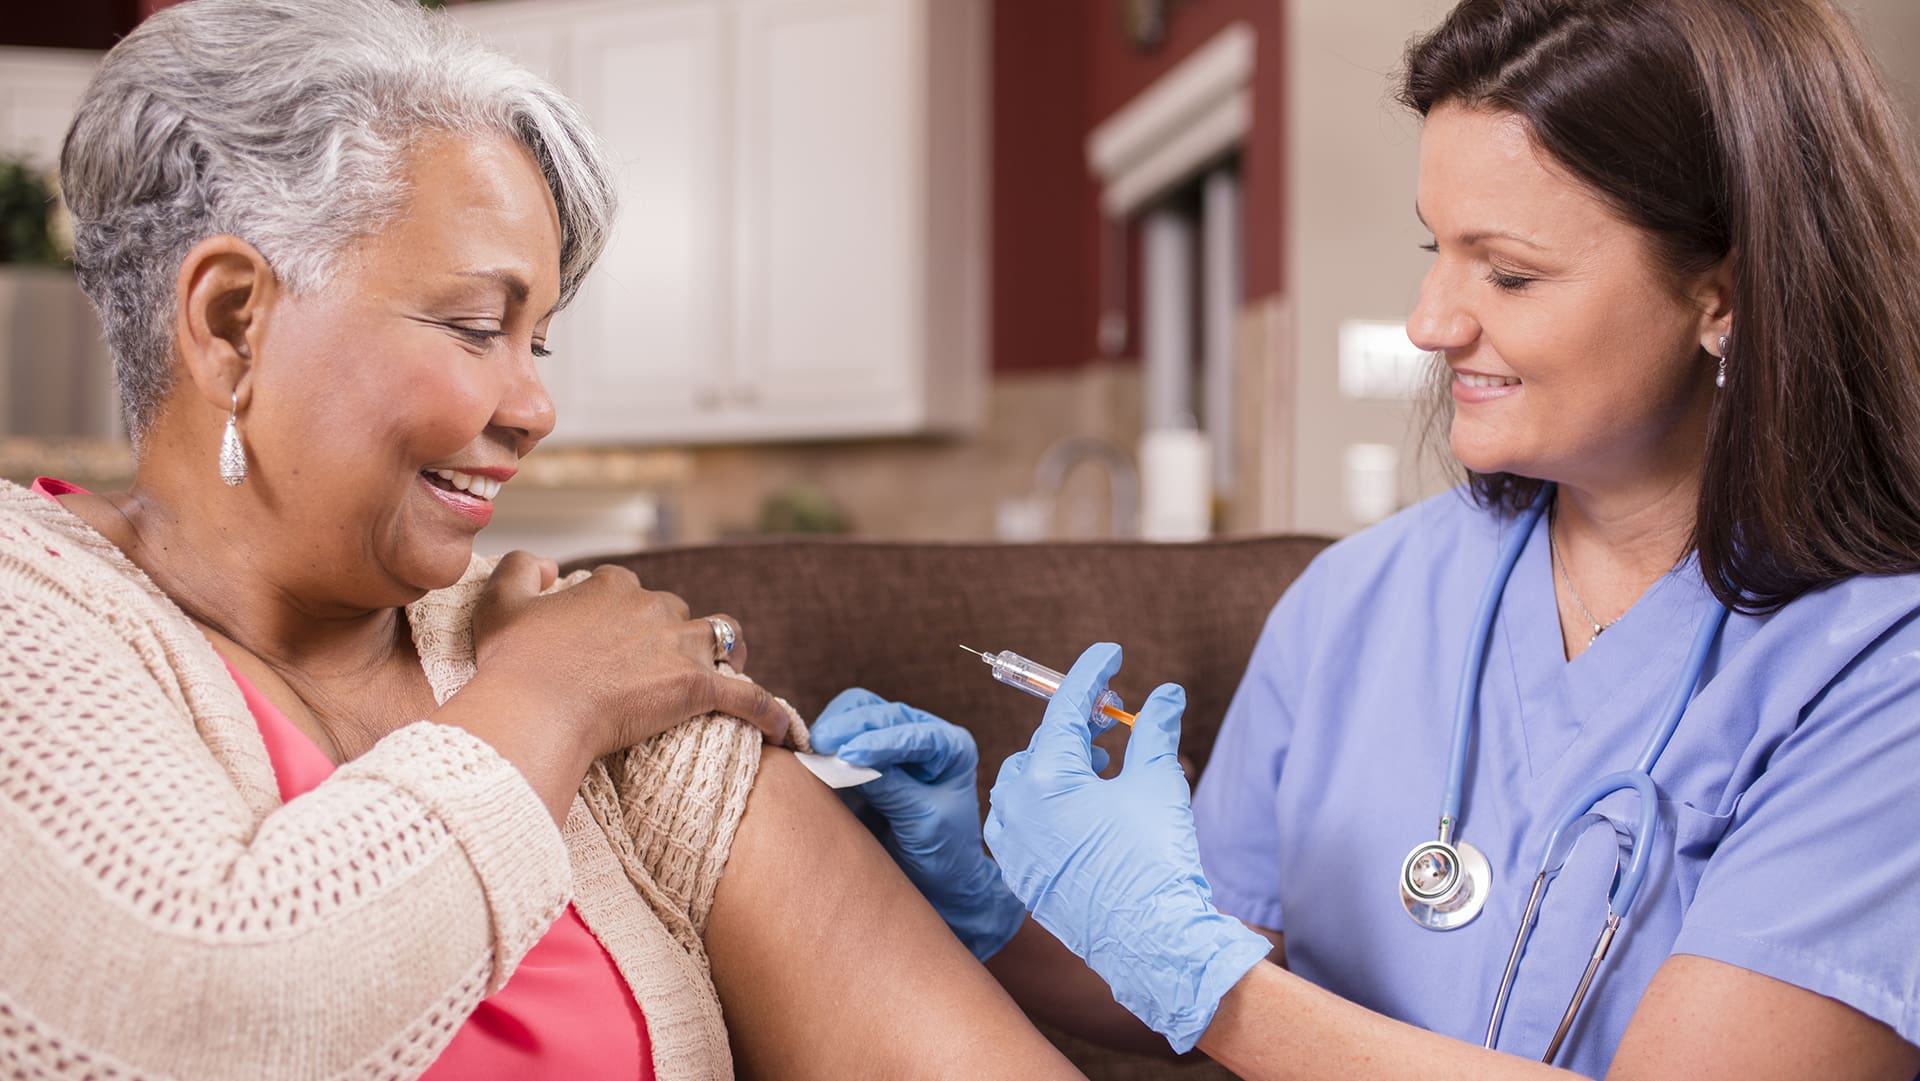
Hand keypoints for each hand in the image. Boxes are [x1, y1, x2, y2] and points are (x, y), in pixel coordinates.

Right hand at [465, 552, 790, 759]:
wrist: (535, 709)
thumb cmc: (513, 665)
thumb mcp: (499, 603)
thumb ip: (521, 570)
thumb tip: (546, 564)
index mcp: (611, 586)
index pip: (629, 590)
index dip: (624, 614)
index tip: (612, 641)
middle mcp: (652, 605)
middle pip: (676, 613)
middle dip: (672, 634)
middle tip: (657, 669)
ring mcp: (678, 644)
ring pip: (720, 636)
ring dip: (725, 652)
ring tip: (726, 673)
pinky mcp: (697, 686)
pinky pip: (749, 696)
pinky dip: (769, 713)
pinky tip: (784, 733)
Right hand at [810, 688, 1027, 959]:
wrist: (936, 881)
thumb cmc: (942, 853)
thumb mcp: (923, 822)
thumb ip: (892, 789)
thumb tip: (848, 760)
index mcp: (951, 747)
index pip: (914, 733)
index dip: (879, 742)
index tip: (848, 755)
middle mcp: (922, 735)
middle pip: (879, 713)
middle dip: (848, 728)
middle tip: (817, 747)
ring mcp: (890, 741)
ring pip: (855, 713)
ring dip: (831, 730)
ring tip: (810, 752)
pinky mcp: (863, 755)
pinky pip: (838, 735)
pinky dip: (821, 742)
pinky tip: (807, 756)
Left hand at [984, 643, 1270, 1052]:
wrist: (1152, 943)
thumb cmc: (1155, 860)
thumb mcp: (1158, 782)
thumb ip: (1154, 730)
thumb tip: (1166, 692)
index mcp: (1045, 777)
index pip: (1064, 708)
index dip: (1091, 674)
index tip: (1109, 653)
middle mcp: (1015, 806)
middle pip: (1045, 743)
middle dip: (1082, 724)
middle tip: (1117, 716)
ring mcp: (1012, 842)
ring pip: (1027, 780)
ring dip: (1063, 763)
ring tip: (1106, 764)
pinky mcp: (1019, 871)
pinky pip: (1022, 818)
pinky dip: (1049, 801)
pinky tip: (1085, 805)